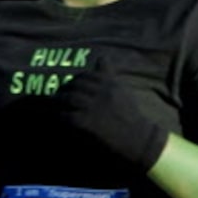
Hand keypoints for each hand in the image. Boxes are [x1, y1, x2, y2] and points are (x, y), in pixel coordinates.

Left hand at [53, 60, 169, 172]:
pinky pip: (68, 116)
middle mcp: (102, 93)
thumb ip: (109, 75)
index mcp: (111, 84)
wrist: (140, 140)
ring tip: (56, 104)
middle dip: (66, 89)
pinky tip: (61, 118)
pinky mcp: (88, 123)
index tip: (72, 85)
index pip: (87, 76)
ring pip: (70, 98)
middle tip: (59, 94)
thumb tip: (102, 57)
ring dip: (60, 100)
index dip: (77, 80)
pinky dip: (62, 116)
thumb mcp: (123, 90)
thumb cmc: (132, 116)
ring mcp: (94, 107)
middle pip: (76, 85)